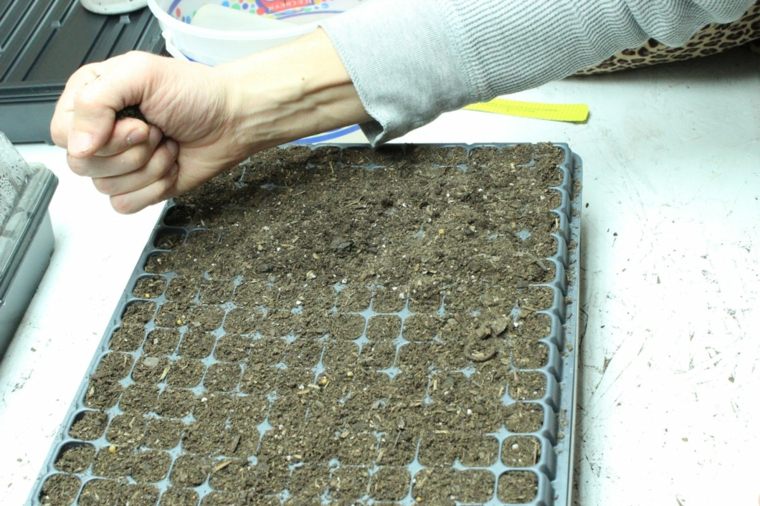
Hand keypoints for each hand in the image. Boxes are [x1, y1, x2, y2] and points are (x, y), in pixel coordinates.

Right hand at [51, 51, 248, 213]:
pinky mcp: (138, 187)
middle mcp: (101, 132)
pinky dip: (154, 188)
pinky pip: (125, 204)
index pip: (63, 132)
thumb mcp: (140, 74)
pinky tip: (169, 166)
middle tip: (154, 131)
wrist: (233, 121)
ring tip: (166, 144)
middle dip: (130, 151)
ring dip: (148, 167)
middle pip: (81, 164)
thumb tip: (77, 145)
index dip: (97, 136)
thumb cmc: (196, 93)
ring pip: (106, 186)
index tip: (135, 123)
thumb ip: (97, 101)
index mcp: (92, 99)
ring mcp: (119, 163)